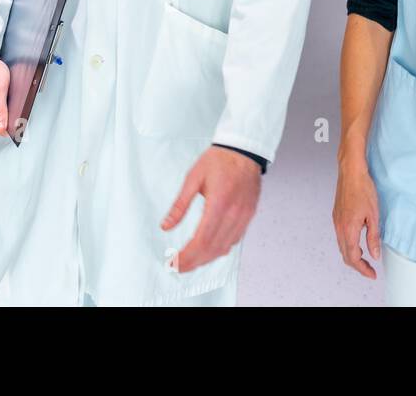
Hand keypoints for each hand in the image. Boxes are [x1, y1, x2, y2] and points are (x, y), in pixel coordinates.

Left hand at [161, 146, 261, 272]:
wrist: (243, 149)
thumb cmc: (219, 160)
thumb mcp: (192, 178)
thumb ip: (179, 206)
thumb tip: (166, 226)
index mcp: (219, 204)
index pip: (201, 240)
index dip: (187, 256)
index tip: (174, 262)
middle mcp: (234, 213)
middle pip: (213, 249)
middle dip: (194, 262)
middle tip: (178, 266)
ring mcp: (244, 216)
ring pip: (225, 248)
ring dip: (207, 258)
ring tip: (191, 261)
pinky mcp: (249, 215)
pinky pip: (235, 239)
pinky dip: (221, 249)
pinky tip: (210, 249)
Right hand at [332, 159, 380, 277]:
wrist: (351, 172)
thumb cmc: (363, 189)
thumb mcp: (374, 215)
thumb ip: (373, 237)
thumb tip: (374, 254)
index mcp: (349, 229)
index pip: (353, 257)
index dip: (363, 269)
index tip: (372, 274)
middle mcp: (339, 227)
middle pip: (345, 255)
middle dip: (357, 265)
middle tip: (370, 270)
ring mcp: (336, 221)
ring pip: (342, 246)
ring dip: (352, 255)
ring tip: (365, 257)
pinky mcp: (336, 216)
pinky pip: (340, 237)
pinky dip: (348, 245)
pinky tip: (358, 242)